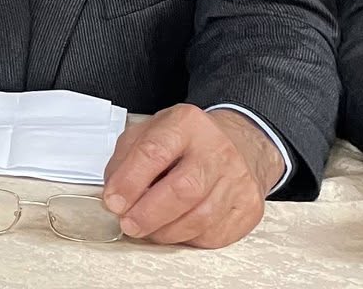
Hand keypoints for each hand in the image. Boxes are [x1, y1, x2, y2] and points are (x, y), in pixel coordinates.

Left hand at [101, 104, 280, 247]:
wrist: (240, 145)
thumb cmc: (187, 141)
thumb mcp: (151, 131)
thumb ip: (127, 158)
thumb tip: (114, 193)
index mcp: (186, 124)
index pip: (154, 153)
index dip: (129, 181)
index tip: (113, 201)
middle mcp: (217, 150)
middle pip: (183, 190)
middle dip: (149, 214)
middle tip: (128, 225)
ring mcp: (238, 181)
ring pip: (200, 218)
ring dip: (166, 231)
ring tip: (147, 230)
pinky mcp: (249, 209)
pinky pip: (214, 234)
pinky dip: (188, 238)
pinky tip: (174, 230)